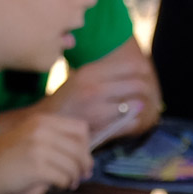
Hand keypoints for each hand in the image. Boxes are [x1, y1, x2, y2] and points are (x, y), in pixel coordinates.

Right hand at [0, 108, 94, 193]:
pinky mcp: (37, 167)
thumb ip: (52, 138)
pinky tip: (60, 186)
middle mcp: (42, 130)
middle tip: (83, 175)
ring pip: (73, 164)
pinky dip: (65, 183)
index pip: (80, 128)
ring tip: (70, 183)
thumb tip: (83, 153)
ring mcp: (39, 148)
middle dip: (84, 163)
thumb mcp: (28, 136)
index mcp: (41, 121)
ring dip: (75, 176)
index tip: (83, 158)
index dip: (85, 145)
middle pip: (80, 147)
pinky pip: (63, 177)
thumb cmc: (6, 158)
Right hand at [46, 42, 162, 145]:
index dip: (142, 70)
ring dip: (138, 107)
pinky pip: (129, 122)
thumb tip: (141, 69)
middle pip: (138, 84)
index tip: (143, 74)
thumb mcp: (81, 77)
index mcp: (91, 72)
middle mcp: (96, 88)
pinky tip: (128, 120)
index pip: (131, 66)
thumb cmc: (67, 99)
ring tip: (135, 107)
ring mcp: (99, 109)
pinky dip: (133, 121)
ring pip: (136, 104)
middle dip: (145, 89)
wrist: (47, 122)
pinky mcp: (101, 127)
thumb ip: (106, 73)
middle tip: (144, 93)